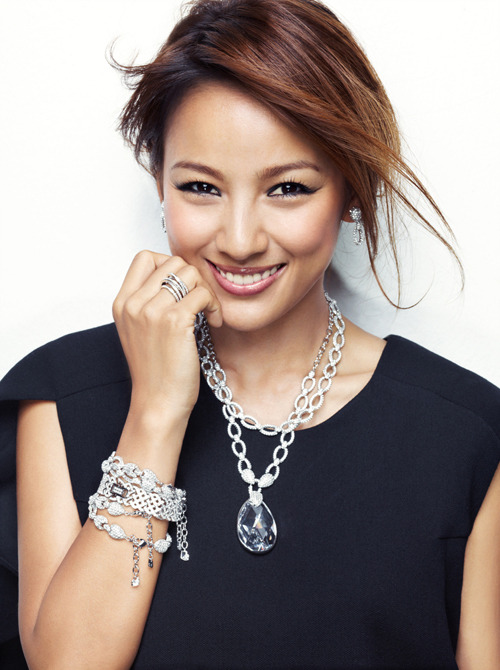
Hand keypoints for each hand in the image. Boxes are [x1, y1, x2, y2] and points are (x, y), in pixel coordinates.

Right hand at [112, 250, 221, 418]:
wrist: (158, 403)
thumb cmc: (155, 371)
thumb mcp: (139, 331)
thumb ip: (149, 303)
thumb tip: (178, 276)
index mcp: (122, 303)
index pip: (144, 257)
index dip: (170, 265)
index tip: (183, 288)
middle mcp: (133, 304)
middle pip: (172, 261)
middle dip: (194, 278)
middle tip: (202, 302)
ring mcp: (152, 311)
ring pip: (189, 273)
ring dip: (206, 290)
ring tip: (209, 312)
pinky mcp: (174, 322)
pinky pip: (202, 293)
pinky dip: (215, 305)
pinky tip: (215, 322)